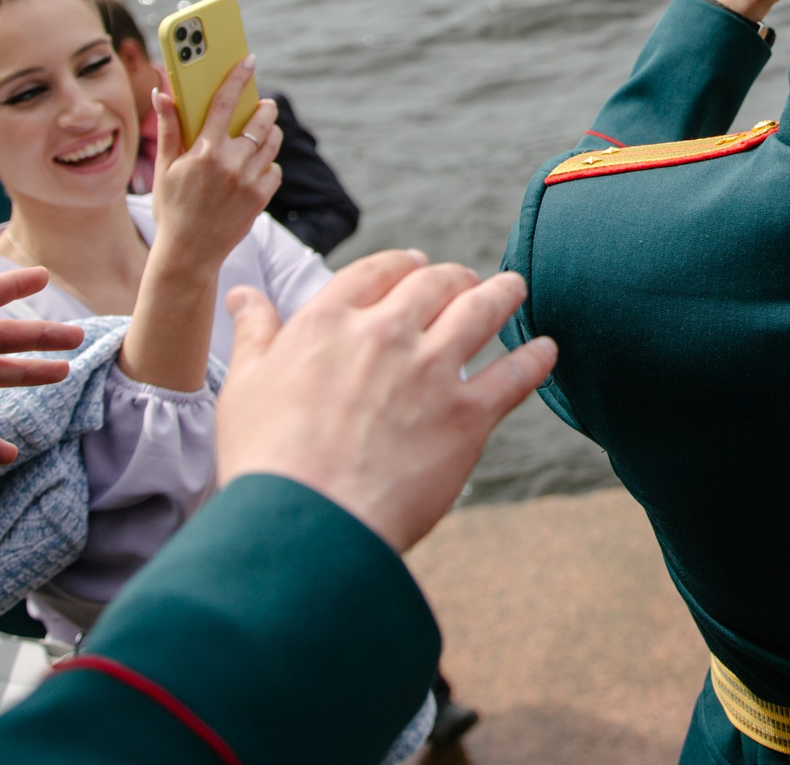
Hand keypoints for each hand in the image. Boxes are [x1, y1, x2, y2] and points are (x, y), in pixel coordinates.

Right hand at [148, 59, 281, 278]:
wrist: (188, 254)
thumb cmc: (172, 208)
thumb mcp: (165, 168)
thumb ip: (168, 128)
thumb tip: (161, 93)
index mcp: (204, 151)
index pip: (225, 102)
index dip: (238, 76)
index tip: (249, 60)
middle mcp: (230, 162)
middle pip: (261, 119)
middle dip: (264, 107)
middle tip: (261, 105)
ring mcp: (249, 181)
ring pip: (272, 142)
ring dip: (269, 133)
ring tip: (258, 135)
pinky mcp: (261, 198)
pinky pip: (274, 169)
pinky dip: (268, 164)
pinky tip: (255, 168)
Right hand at [215, 254, 557, 550]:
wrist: (305, 524)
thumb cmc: (264, 462)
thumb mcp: (244, 387)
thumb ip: (255, 334)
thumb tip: (243, 295)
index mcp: (330, 322)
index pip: (378, 271)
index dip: (403, 265)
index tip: (415, 266)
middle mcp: (386, 334)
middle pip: (436, 284)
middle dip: (455, 278)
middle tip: (467, 281)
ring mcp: (432, 372)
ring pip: (482, 311)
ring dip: (503, 294)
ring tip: (515, 288)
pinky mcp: (467, 417)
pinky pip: (515, 375)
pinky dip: (535, 358)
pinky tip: (546, 350)